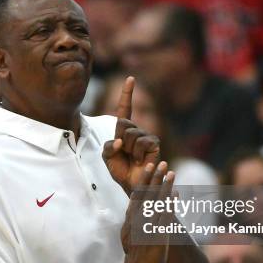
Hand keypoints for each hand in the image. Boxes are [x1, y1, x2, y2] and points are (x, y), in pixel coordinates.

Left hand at [102, 76, 160, 194]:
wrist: (131, 183)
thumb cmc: (121, 169)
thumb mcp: (108, 156)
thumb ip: (108, 146)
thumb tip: (119, 141)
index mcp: (124, 130)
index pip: (125, 108)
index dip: (127, 93)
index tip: (130, 78)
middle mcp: (136, 130)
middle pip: (122, 123)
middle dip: (119, 140)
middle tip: (124, 153)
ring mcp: (147, 135)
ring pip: (130, 134)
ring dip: (127, 149)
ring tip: (132, 159)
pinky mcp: (154, 143)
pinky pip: (140, 142)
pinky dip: (136, 153)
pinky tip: (139, 161)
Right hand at [122, 161, 174, 262]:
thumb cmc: (133, 255)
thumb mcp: (127, 234)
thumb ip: (130, 220)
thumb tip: (132, 210)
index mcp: (131, 217)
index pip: (138, 193)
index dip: (145, 179)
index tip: (150, 168)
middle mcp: (138, 218)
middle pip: (147, 192)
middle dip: (155, 176)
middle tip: (162, 163)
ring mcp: (148, 224)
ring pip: (157, 200)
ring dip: (165, 185)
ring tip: (171, 172)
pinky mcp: (158, 232)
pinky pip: (165, 213)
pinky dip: (170, 202)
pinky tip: (175, 193)